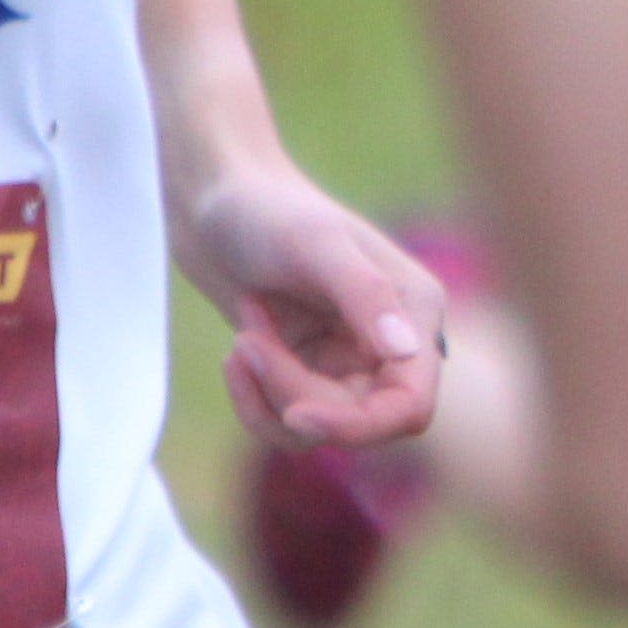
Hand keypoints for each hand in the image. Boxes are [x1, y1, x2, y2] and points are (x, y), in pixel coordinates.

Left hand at [183, 166, 442, 455]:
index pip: (410, 405)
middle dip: (294, 394)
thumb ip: (366, 295)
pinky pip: (287, 417)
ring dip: (268, 393)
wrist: (212, 200)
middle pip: (359, 420)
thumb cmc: (266, 209)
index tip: (296, 415)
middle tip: (246, 345)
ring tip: (242, 339)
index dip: (360, 424)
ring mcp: (350, 361)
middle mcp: (392, 345)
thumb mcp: (314, 245)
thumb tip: (408, 352)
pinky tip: (237, 351)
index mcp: (414, 313)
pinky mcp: (309, 370)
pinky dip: (253, 397)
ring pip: (319, 426)